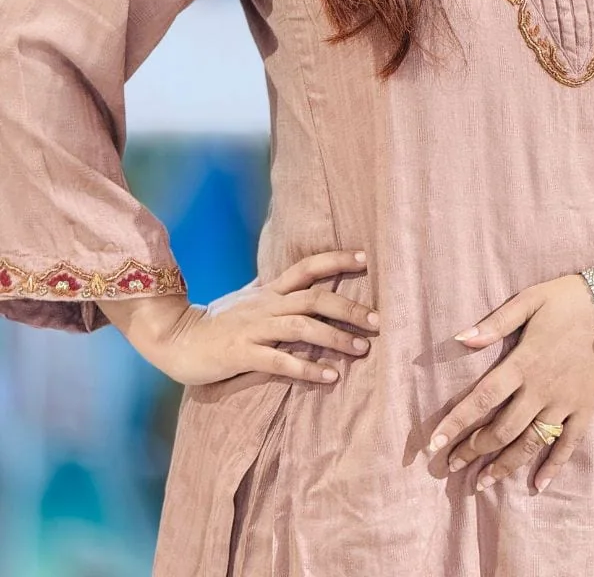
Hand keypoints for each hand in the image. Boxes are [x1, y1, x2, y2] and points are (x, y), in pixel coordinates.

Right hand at [132, 250, 378, 385]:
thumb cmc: (216, 321)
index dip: (335, 260)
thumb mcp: (247, 299)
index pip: (307, 267)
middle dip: (348, 307)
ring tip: (362, 349)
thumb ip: (272, 288)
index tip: (365, 257)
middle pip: (313, 298)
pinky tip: (329, 377)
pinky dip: (307, 368)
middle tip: (377, 320)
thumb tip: (296, 276)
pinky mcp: (241, 354)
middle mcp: (265, 305)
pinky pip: (279, 361)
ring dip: (335, 338)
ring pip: (301, 327)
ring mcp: (254, 329)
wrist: (175, 338)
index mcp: (268, 291)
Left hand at [427, 273, 593, 493]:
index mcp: (524, 362)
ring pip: (531, 443)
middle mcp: (542, 389)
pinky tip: (538, 484)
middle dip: (474, 450)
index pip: (483, 398)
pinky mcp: (586, 409)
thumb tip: (461, 339)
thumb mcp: (529, 300)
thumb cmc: (568, 299)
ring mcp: (565, 402)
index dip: (457, 422)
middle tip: (450, 464)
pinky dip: (553, 466)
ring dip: (504, 465)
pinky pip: (569, 444)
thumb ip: (496, 323)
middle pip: (503, 429)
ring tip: (482, 482)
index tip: (435, 442)